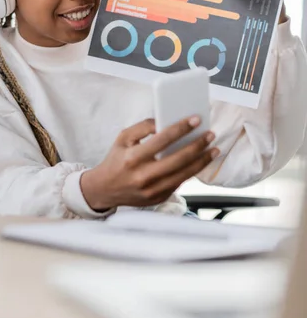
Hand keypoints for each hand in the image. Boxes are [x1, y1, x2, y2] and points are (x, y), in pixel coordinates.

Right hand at [80, 117, 218, 210]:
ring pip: (184, 174)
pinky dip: (192, 171)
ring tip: (213, 149)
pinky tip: (200, 161)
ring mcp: (152, 190)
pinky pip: (180, 182)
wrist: (105, 189)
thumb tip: (164, 122)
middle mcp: (143, 176)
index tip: (196, 120)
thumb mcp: (122, 138)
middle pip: (178, 159)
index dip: (181, 128)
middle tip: (210, 135)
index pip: (162, 139)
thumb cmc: (116, 160)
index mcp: (133, 158)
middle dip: (198, 145)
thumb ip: (142, 127)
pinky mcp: (158, 198)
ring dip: (202, 160)